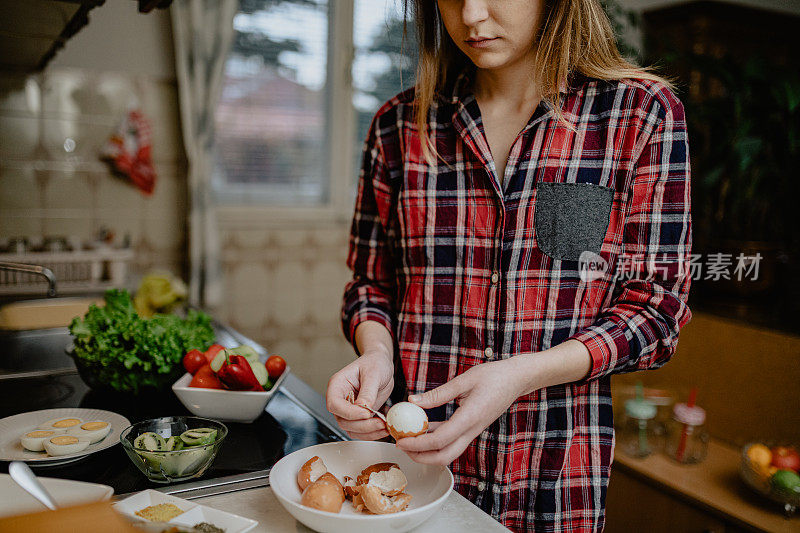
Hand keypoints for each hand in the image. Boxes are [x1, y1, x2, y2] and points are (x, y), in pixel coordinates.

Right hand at [326, 350, 393, 439]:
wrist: (382, 364)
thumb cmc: (375, 363)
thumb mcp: (373, 373)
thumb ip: (368, 391)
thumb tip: (363, 408)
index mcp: (337, 385)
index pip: (334, 404)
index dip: (349, 412)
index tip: (366, 413)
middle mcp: (340, 399)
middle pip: (343, 421)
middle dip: (362, 425)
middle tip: (380, 422)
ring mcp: (349, 410)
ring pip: (352, 429)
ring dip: (368, 432)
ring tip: (385, 426)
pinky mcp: (359, 417)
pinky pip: (361, 431)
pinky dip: (372, 433)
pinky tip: (384, 427)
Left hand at [395, 359, 526, 464]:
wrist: (516, 379)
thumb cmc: (493, 376)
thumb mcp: (464, 380)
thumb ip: (438, 394)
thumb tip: (412, 400)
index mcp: (470, 418)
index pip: (440, 440)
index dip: (417, 444)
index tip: (400, 440)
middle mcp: (472, 430)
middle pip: (444, 457)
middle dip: (420, 457)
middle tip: (401, 446)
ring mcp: (473, 431)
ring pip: (448, 452)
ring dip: (427, 450)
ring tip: (407, 438)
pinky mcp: (472, 428)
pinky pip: (452, 440)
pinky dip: (435, 439)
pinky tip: (422, 428)